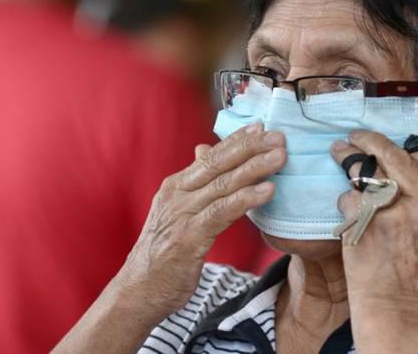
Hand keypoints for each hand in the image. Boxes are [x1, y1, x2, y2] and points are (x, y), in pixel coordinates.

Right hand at [121, 123, 285, 314]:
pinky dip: (246, 199)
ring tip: (280, 157)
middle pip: (219, 163)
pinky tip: (268, 191)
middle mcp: (178, 194)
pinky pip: (222, 213)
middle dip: (251, 147)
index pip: (211, 156)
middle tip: (278, 136)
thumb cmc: (162, 252)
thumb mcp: (177, 212)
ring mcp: (182, 215)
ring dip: (255, 168)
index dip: (237, 140)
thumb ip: (195, 183)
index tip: (262, 126)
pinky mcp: (189, 238)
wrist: (138, 290)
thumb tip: (203, 149)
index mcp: (176, 186)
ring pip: (223, 184)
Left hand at [330, 131, 417, 345]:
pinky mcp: (366, 221)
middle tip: (358, 136)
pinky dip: (345, 199)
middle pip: (399, 154)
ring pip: (368, 167)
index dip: (410, 151)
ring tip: (340, 150)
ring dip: (349, 155)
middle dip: (374, 140)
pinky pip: (350, 194)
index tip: (396, 150)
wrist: (398, 313)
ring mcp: (395, 212)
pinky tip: (345, 206)